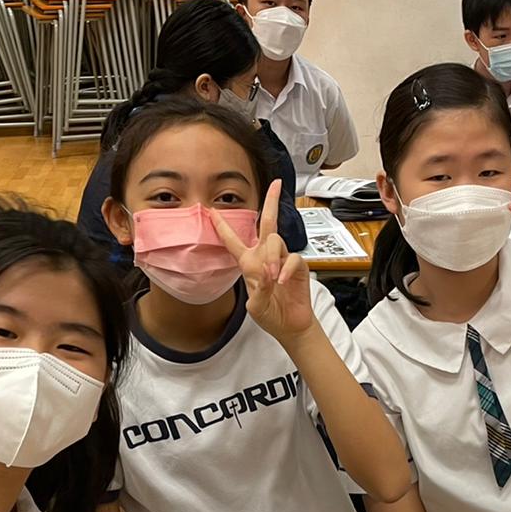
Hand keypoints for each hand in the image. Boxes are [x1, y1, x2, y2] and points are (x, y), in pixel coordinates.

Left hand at [210, 180, 312, 347]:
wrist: (290, 327)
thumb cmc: (270, 314)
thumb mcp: (255, 306)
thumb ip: (258, 290)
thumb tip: (266, 273)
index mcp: (249, 263)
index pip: (233, 241)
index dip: (223, 227)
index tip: (213, 211)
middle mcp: (266, 256)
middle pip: (267, 223)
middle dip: (271, 202)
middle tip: (275, 184)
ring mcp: (283, 260)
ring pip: (276, 241)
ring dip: (272, 257)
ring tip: (272, 278)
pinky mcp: (298, 267)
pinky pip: (293, 259)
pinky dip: (286, 269)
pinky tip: (281, 281)